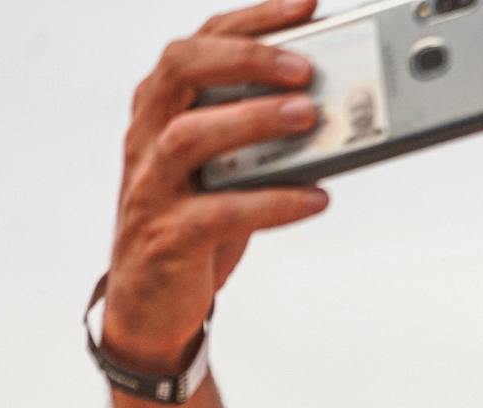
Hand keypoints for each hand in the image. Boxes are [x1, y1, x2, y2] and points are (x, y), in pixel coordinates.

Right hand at [105, 0, 330, 372]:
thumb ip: (263, 139)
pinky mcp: (169, 237)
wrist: (149, 302)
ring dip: (254, 120)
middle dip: (246, 58)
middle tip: (305, 66)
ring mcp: (152, 185)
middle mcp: (148, 136)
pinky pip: (220, 213)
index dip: (252, 20)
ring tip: (309, 117)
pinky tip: (316, 198)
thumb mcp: (226, 170)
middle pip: (183, 70)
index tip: (307, 5)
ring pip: (191, 135)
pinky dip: (273, 202)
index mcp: (161, 108)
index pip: (200, 43)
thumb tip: (334, 113)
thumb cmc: (196, 223)